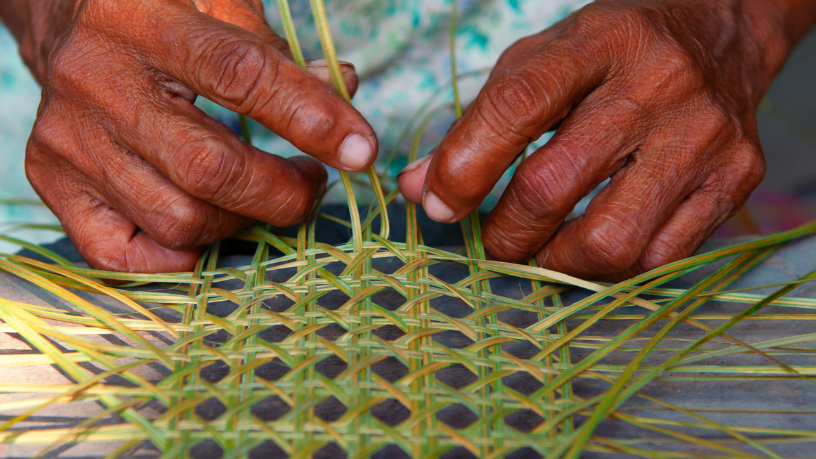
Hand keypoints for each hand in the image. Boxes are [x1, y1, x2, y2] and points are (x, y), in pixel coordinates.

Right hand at [3, 0, 376, 271]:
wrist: (67, 22)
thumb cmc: (160, 15)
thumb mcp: (218, 6)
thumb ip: (282, 53)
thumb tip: (346, 93)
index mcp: (145, 22)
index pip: (241, 77)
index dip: (311, 119)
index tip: (359, 150)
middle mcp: (97, 82)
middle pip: (209, 169)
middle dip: (282, 192)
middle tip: (312, 183)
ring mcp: (70, 140)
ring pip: (178, 218)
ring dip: (240, 221)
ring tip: (261, 195)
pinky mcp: (52, 182)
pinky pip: (120, 254)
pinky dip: (176, 255)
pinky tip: (203, 225)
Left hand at [399, 0, 815, 279]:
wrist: (721, 32)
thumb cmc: (613, 52)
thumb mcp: (541, 61)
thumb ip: (479, 122)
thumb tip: (418, 189)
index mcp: (599, 42)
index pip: (516, 105)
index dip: (463, 166)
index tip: (436, 204)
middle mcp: (658, 84)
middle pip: (554, 185)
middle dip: (504, 232)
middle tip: (493, 239)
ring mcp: (703, 135)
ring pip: (610, 239)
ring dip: (555, 261)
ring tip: (542, 249)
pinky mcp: (737, 177)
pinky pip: (659, 258)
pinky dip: (610, 269)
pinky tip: (593, 246)